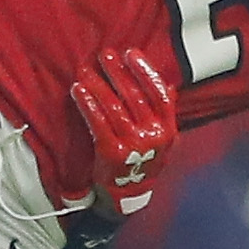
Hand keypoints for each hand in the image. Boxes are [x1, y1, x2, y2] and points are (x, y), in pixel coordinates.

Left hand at [69, 47, 176, 215]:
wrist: (129, 194)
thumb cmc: (144, 161)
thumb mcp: (163, 140)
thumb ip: (164, 113)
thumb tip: (169, 84)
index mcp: (168, 129)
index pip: (160, 94)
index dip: (146, 72)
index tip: (131, 54)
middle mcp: (152, 136)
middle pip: (134, 96)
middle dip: (117, 72)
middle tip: (104, 56)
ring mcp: (132, 145)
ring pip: (114, 107)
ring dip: (98, 85)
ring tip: (87, 70)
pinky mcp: (112, 153)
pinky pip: (98, 122)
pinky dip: (87, 104)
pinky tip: (78, 91)